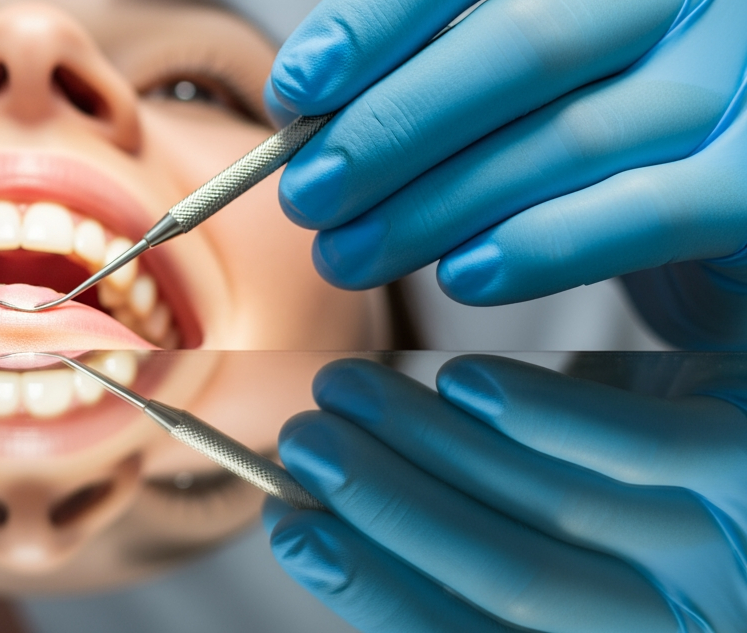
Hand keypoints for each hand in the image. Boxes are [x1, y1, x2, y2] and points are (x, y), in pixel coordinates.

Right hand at [267, 355, 746, 631]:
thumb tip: (321, 504)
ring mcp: (726, 546)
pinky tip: (464, 381)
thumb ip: (472, 530)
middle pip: (510, 577)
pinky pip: (641, 445)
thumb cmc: (649, 487)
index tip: (288, 522)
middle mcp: (680, 622)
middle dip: (386, 506)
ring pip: (556, 507)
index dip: (368, 589)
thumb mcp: (560, 531)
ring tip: (348, 388)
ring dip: (432, 445)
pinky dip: (543, 416)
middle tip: (303, 440)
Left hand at [269, 0, 746, 346]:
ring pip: (568, 134)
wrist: (719, 186)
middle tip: (305, 197)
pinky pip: (644, 211)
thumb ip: (422, 62)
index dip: (375, 10)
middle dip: (389, 128)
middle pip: (519, 38)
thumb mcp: (504, 53)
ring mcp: (741, 63)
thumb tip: (303, 123)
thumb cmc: (582, 105)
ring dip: (433, 207)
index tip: (295, 92)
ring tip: (347, 255)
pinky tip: (460, 277)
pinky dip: (539, 248)